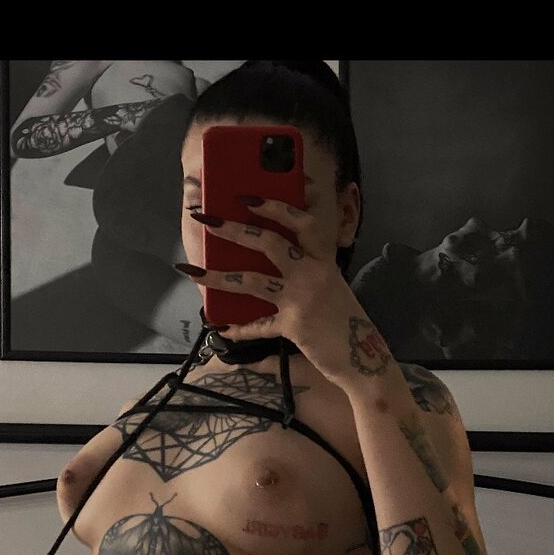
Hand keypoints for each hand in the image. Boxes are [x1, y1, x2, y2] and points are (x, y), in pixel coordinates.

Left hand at [178, 199, 394, 389]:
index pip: (301, 222)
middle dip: (234, 229)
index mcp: (324, 259)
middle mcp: (313, 273)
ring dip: (217, 276)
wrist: (362, 358)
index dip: (275, 206)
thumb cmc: (343, 321)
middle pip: (270, 242)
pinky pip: (258, 325)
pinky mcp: (293, 326)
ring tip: (191, 271)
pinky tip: (220, 328)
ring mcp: (302, 299)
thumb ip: (305, 271)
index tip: (245, 196)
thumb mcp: (330, 286)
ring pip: (252, 280)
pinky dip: (238, 328)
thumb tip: (265, 263)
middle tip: (206, 220)